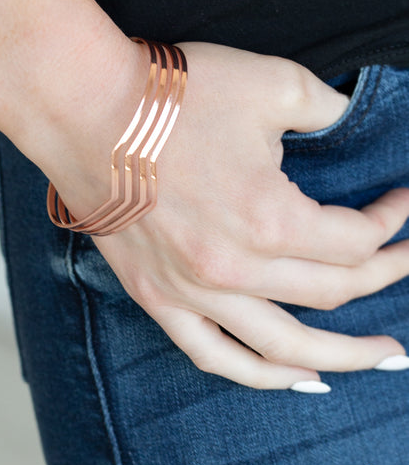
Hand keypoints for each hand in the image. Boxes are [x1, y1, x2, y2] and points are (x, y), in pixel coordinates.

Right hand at [74, 42, 408, 389]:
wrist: (87, 108)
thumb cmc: (176, 95)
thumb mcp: (271, 84)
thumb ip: (329, 109)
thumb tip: (355, 121)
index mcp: (270, 219)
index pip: (356, 240)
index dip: (392, 221)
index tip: (403, 202)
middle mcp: (236, 269)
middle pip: (333, 292)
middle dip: (385, 275)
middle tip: (408, 262)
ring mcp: (193, 293)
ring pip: (284, 349)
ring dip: (343, 355)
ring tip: (383, 358)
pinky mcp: (157, 298)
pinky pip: (214, 356)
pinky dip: (260, 376)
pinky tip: (296, 380)